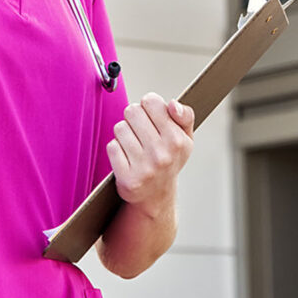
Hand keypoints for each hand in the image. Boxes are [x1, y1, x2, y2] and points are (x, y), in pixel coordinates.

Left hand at [107, 92, 194, 216]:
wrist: (157, 196)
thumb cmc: (170, 159)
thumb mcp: (185, 138)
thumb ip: (185, 116)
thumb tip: (172, 104)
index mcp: (177, 141)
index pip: (150, 101)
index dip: (148, 106)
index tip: (151, 118)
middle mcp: (162, 155)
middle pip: (132, 111)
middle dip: (134, 118)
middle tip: (140, 131)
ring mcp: (144, 168)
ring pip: (120, 128)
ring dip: (124, 134)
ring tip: (134, 145)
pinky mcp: (127, 179)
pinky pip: (112, 147)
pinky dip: (116, 149)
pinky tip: (126, 158)